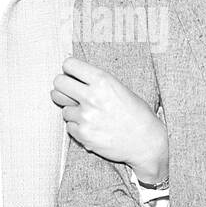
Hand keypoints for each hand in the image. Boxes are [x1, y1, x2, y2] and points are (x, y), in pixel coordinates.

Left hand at [52, 57, 167, 184]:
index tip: (73, 75)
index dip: (69, 70)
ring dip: (73, 111)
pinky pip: (69, 126)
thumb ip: (95, 82)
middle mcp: (92, 96)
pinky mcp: (83, 134)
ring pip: (63, 107)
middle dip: (63, 87)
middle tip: (72, 92)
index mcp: (103, 80)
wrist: (146, 142)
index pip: (69, 64)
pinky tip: (93, 128)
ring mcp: (86, 116)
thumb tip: (70, 78)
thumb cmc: (136, 114)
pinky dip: (78, 127)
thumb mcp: (119, 88)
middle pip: (58, 83)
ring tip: (90, 115)